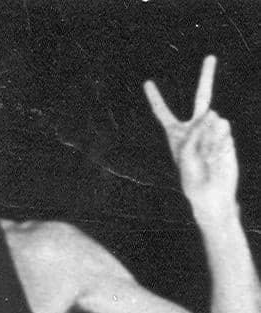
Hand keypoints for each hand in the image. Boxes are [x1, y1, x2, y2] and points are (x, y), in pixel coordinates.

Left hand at [144, 56, 238, 216]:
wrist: (211, 194)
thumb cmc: (192, 179)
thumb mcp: (185, 155)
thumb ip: (195, 132)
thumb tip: (213, 113)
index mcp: (176, 135)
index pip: (164, 114)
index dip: (156, 99)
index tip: (147, 83)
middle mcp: (195, 128)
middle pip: (201, 97)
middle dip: (206, 76)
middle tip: (211, 56)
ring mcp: (212, 130)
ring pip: (214, 117)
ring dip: (209, 137)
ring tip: (207, 156)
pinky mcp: (226, 136)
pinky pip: (223, 129)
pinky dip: (219, 141)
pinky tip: (216, 156)